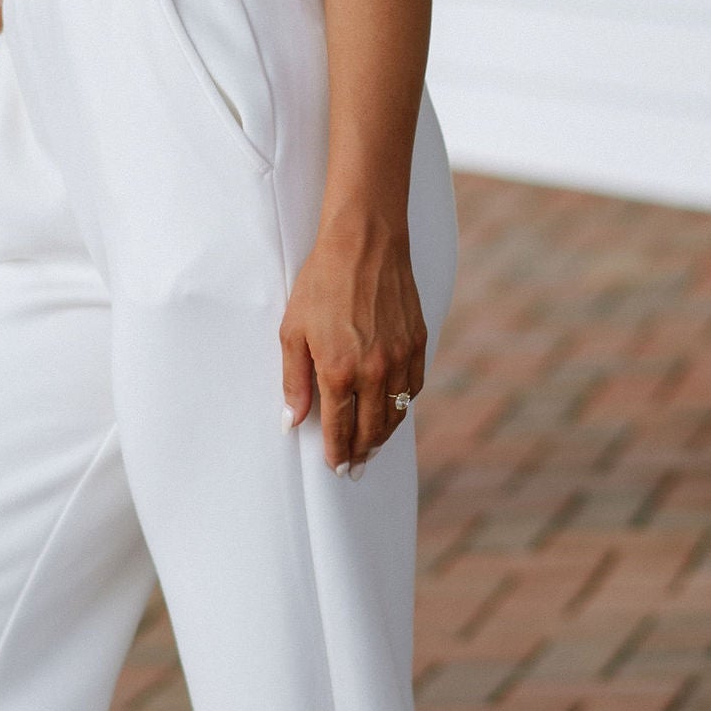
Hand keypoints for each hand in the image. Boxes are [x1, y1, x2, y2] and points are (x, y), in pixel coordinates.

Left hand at [280, 211, 426, 474]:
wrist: (365, 242)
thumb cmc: (322, 282)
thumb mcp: (293, 331)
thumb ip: (293, 381)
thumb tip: (292, 420)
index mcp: (339, 371)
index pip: (340, 428)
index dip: (337, 452)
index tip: (335, 467)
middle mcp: (374, 371)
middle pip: (371, 429)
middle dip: (361, 453)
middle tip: (354, 468)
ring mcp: (401, 358)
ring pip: (396, 413)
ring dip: (383, 435)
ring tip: (372, 447)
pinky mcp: (418, 342)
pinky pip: (413, 387)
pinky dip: (403, 405)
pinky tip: (393, 410)